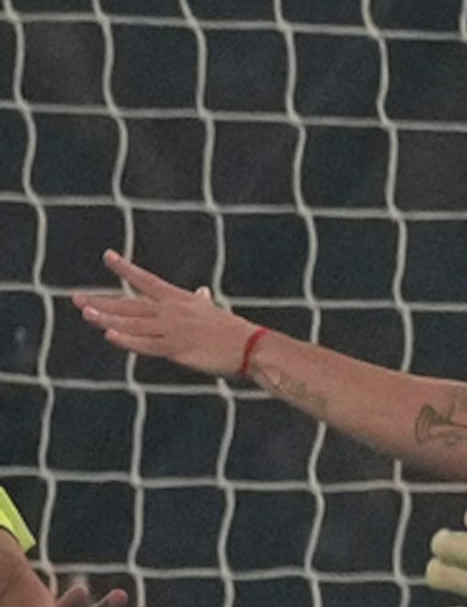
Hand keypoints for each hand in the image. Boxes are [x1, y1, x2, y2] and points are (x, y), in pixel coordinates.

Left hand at [77, 252, 260, 376]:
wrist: (251, 347)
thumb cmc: (233, 331)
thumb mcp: (213, 312)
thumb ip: (201, 301)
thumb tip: (202, 291)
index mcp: (180, 299)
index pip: (147, 280)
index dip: (126, 268)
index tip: (107, 256)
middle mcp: (172, 311)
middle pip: (130, 304)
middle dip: (102, 300)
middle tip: (76, 298)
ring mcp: (173, 330)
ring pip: (133, 323)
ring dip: (107, 318)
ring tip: (85, 313)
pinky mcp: (177, 349)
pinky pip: (146, 344)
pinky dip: (128, 340)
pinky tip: (110, 336)